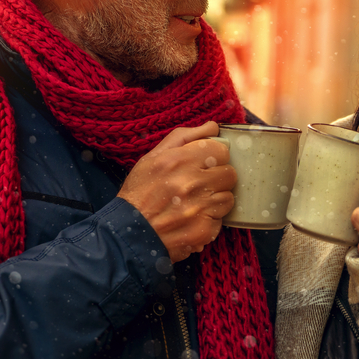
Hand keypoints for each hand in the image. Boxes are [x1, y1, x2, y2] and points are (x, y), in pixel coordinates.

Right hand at [118, 121, 236, 262]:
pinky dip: (209, 220)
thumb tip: (213, 126)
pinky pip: (220, 220)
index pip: (221, 151)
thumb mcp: (153, 157)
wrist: (128, 232)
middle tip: (200, 184)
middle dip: (217, 178)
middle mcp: (192, 183)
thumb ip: (184, 137)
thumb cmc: (139, 192)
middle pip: (229, 174)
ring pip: (228, 198)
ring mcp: (200, 209)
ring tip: (195, 203)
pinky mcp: (204, 230)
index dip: (214, 157)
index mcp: (179, 160)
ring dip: (215, 200)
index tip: (205, 164)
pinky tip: (191, 219)